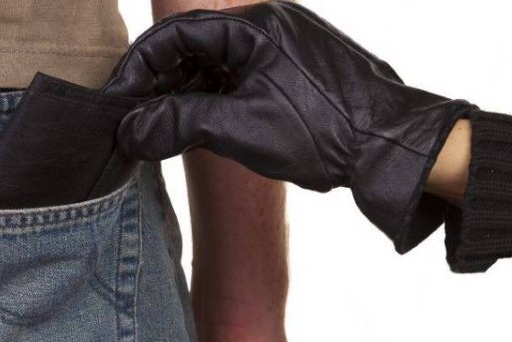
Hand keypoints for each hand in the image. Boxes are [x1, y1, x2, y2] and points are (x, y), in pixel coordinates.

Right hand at [107, 0, 473, 251]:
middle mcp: (274, 27)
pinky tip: (211, 131)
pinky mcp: (305, 74)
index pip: (177, 34)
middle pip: (198, 47)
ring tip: (170, 132)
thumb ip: (178, 123)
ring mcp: (292, 49)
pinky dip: (224, 101)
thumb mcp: (240, 128)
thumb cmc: (324, 130)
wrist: (392, 147)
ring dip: (194, 97)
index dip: (140, 68)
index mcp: (255, 25)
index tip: (120, 101)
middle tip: (139, 120)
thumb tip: (131, 129)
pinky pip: (251, 78)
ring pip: (225, 66)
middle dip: (165, 85)